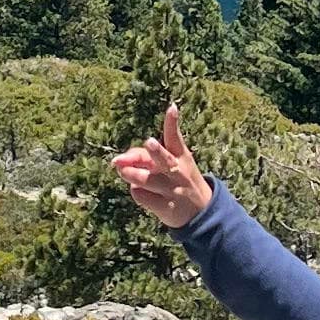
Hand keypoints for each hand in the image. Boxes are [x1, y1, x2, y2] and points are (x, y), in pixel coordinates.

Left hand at [113, 100, 214, 229]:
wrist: (201, 212)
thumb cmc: (179, 181)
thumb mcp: (172, 165)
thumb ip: (144, 157)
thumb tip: (118, 162)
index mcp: (181, 156)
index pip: (175, 137)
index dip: (172, 122)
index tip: (172, 107)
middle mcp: (177, 171)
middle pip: (164, 159)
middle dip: (156, 151)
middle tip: (149, 142)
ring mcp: (171, 189)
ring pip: (144, 179)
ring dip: (130, 173)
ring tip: (122, 170)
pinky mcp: (165, 206)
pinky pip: (140, 195)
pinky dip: (136, 191)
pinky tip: (143, 192)